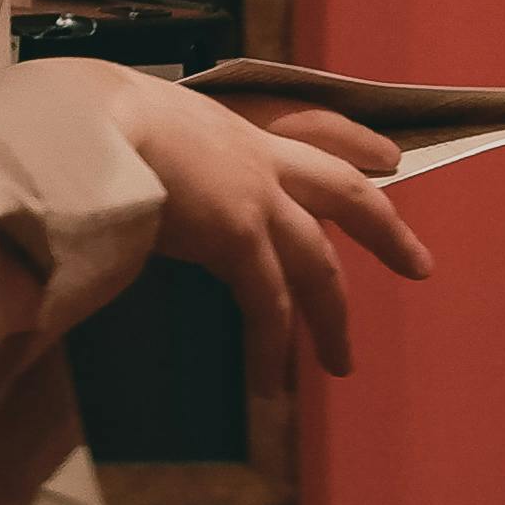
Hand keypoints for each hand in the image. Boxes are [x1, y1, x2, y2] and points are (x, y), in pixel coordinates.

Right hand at [94, 66, 429, 375]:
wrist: (85, 124)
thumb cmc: (89, 119)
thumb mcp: (138, 124)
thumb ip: (160, 156)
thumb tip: (140, 183)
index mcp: (232, 125)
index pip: (310, 128)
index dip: (354, 142)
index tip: (388, 156)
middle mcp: (256, 154)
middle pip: (345, 192)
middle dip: (385, 230)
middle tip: (419, 265)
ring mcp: (255, 194)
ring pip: (317, 264)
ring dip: (333, 318)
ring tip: (342, 363)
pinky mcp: (239, 235)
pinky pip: (269, 303)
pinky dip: (272, 348)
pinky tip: (271, 385)